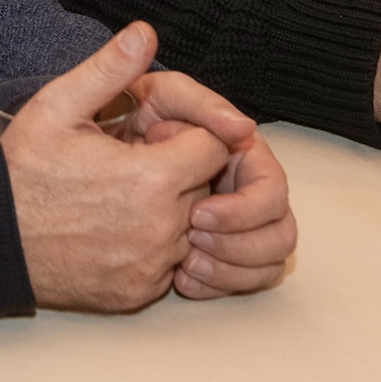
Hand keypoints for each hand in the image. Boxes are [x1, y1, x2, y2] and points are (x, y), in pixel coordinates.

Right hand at [2, 23, 235, 310]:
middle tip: (129, 162)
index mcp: (149, 179)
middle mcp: (160, 229)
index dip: (186, 134)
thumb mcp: (59, 105)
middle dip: (178, 170)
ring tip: (118, 195)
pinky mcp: (137, 292)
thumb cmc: (23, 169)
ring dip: (169, 209)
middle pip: (206, 188)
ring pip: (190, 227)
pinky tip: (113, 226)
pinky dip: (151, 245)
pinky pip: (168, 262)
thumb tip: (145, 33)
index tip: (150, 134)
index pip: (213, 147)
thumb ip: (110, 68)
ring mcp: (150, 265)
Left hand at [123, 68, 295, 297]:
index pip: (272, 192)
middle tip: (191, 240)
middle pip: (280, 233)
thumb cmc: (133, 117)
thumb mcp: (163, 96)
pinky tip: (182, 278)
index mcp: (245, 156)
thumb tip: (245, 127)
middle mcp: (249, 192)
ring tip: (186, 263)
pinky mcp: (222, 252)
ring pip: (268, 262)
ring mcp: (240, 225)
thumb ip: (201, 103)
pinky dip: (218, 284)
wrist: (100, 151)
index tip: (196, 214)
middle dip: (239, 245)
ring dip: (231, 269)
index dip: (242, 210)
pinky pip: (242, 281)